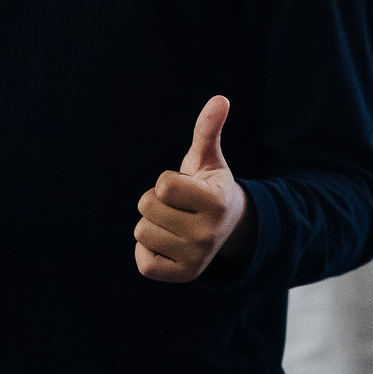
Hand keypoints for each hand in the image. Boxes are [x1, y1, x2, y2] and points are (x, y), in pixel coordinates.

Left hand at [135, 96, 248, 282]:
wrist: (229, 229)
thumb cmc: (210, 187)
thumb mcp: (209, 160)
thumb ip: (208, 130)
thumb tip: (220, 98)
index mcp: (215, 202)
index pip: (163, 186)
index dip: (166, 182)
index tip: (183, 187)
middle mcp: (208, 233)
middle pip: (147, 208)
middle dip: (156, 202)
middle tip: (177, 206)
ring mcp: (196, 257)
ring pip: (142, 233)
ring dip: (152, 225)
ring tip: (174, 224)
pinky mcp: (183, 275)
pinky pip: (144, 263)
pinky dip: (148, 252)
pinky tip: (168, 244)